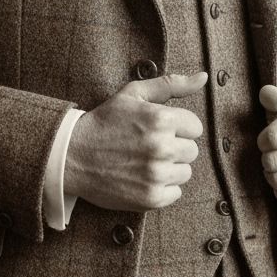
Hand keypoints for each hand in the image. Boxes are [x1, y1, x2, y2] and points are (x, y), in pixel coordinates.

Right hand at [64, 72, 206, 212]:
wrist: (73, 155)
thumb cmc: (105, 122)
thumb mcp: (134, 94)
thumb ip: (171, 84)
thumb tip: (203, 77)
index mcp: (161, 119)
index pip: (195, 127)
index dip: (177, 127)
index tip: (157, 129)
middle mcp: (161, 147)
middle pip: (191, 151)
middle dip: (174, 147)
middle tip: (148, 146)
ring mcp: (156, 175)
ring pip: (185, 172)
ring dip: (169, 168)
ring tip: (144, 162)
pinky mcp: (151, 198)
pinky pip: (175, 193)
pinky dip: (162, 188)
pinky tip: (142, 177)